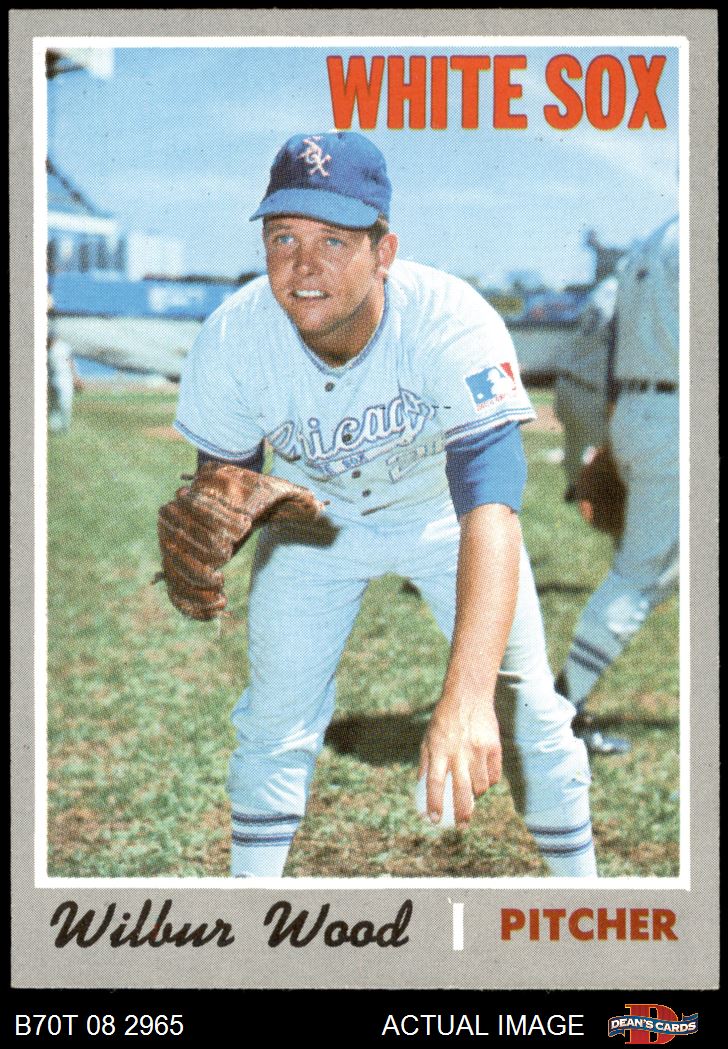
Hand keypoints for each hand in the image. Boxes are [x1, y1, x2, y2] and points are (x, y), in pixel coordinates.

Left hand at [418, 694, 501, 828]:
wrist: (468, 696)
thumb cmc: (444, 719)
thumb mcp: (428, 738)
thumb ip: (425, 763)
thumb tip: (420, 788)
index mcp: (439, 750)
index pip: (435, 783)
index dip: (434, 804)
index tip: (433, 820)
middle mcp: (459, 752)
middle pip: (462, 791)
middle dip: (462, 814)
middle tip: (460, 826)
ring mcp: (478, 750)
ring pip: (481, 786)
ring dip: (476, 796)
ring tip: (471, 796)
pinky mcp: (494, 747)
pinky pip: (494, 775)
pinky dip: (489, 782)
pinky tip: (483, 780)